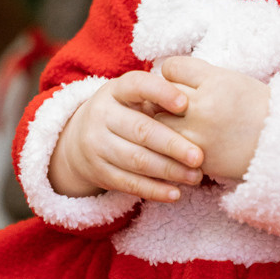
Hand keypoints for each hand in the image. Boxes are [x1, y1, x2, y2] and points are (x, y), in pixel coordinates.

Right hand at [48, 69, 204, 202]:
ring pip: (136, 160)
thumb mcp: (134, 97)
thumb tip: (195, 107)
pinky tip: (175, 193)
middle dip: (173, 145)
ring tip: (195, 176)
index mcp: (116, 91)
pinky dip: (154, 190)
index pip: (138, 85)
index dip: (161, 93)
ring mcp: (97, 145)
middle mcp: (102, 115)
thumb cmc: (125, 112)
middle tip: (199, 156)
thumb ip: (158, 98)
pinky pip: (128, 184)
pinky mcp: (98, 172)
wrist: (80, 138)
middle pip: (141, 130)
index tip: (186, 104)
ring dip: (169, 171)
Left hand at [155, 56, 269, 182]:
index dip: (174, 74)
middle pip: (161, 95)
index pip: (172, 68)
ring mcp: (199, 135)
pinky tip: (185, 144)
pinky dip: (173, 146)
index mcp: (216, 80)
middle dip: (165, 99)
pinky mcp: (198, 160)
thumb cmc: (259, 109)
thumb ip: (201, 77)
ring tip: (179, 124)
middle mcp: (204, 106)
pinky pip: (170, 149)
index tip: (180, 81)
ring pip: (159, 123)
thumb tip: (167, 76)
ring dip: (165, 123)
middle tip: (175, 105)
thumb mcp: (234, 81)